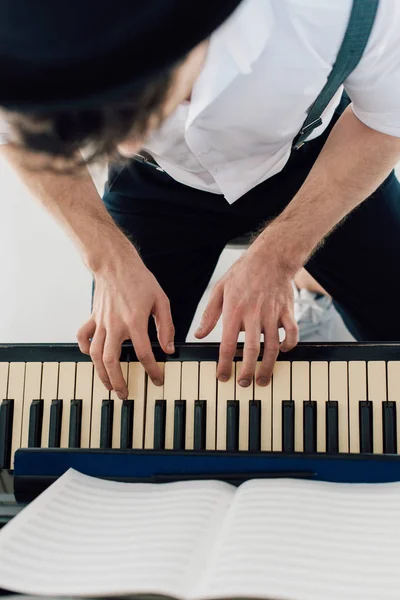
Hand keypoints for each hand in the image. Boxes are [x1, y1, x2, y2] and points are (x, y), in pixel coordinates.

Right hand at [77, 249, 174, 397]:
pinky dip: (85, 349)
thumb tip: (168, 348)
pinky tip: (92, 357)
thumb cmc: (140, 280)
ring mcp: (101, 322)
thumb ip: (166, 326)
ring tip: (109, 385)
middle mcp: (115, 325)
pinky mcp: (93, 317)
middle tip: (125, 394)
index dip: (152, 370)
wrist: (115, 263)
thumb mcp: (161, 300)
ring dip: (101, 373)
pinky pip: (84, 337)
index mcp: (135, 321)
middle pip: (112, 360)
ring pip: (96, 354)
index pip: (144, 353)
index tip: (158, 380)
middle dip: (118, 381)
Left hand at [195, 246, 297, 386]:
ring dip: (268, 366)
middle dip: (248, 371)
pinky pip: (292, 333)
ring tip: (263, 379)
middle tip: (244, 384)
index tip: (222, 377)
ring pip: (272, 347)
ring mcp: (273, 314)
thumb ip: (209, 314)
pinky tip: (283, 352)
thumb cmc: (243, 273)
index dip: (224, 364)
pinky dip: (289, 345)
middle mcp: (254, 315)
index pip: (227, 344)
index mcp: (234, 311)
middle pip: (251, 350)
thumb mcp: (219, 290)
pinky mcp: (287, 311)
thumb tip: (199, 335)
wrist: (271, 256)